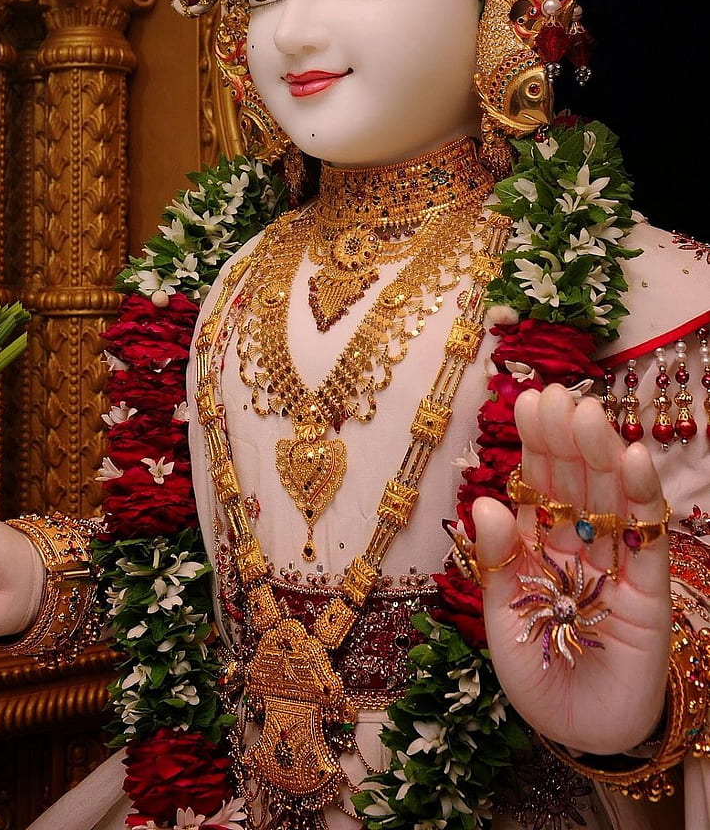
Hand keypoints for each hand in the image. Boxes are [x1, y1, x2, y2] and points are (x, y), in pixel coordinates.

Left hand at [472, 384, 669, 754]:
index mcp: (538, 546)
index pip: (538, 484)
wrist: (579, 736)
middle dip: (566, 438)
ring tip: (588, 414)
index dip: (535, 444)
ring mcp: (616, 566)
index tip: (527, 400)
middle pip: (576, 482)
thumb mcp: (501, 617)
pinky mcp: (648, 593)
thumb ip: (496, 561)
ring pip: (611, 500)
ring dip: (601, 455)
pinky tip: (631, 460)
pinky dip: (641, 500)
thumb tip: (484, 500)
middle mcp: (578, 546)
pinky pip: (646, 541)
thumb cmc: (535, 675)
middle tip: (557, 396)